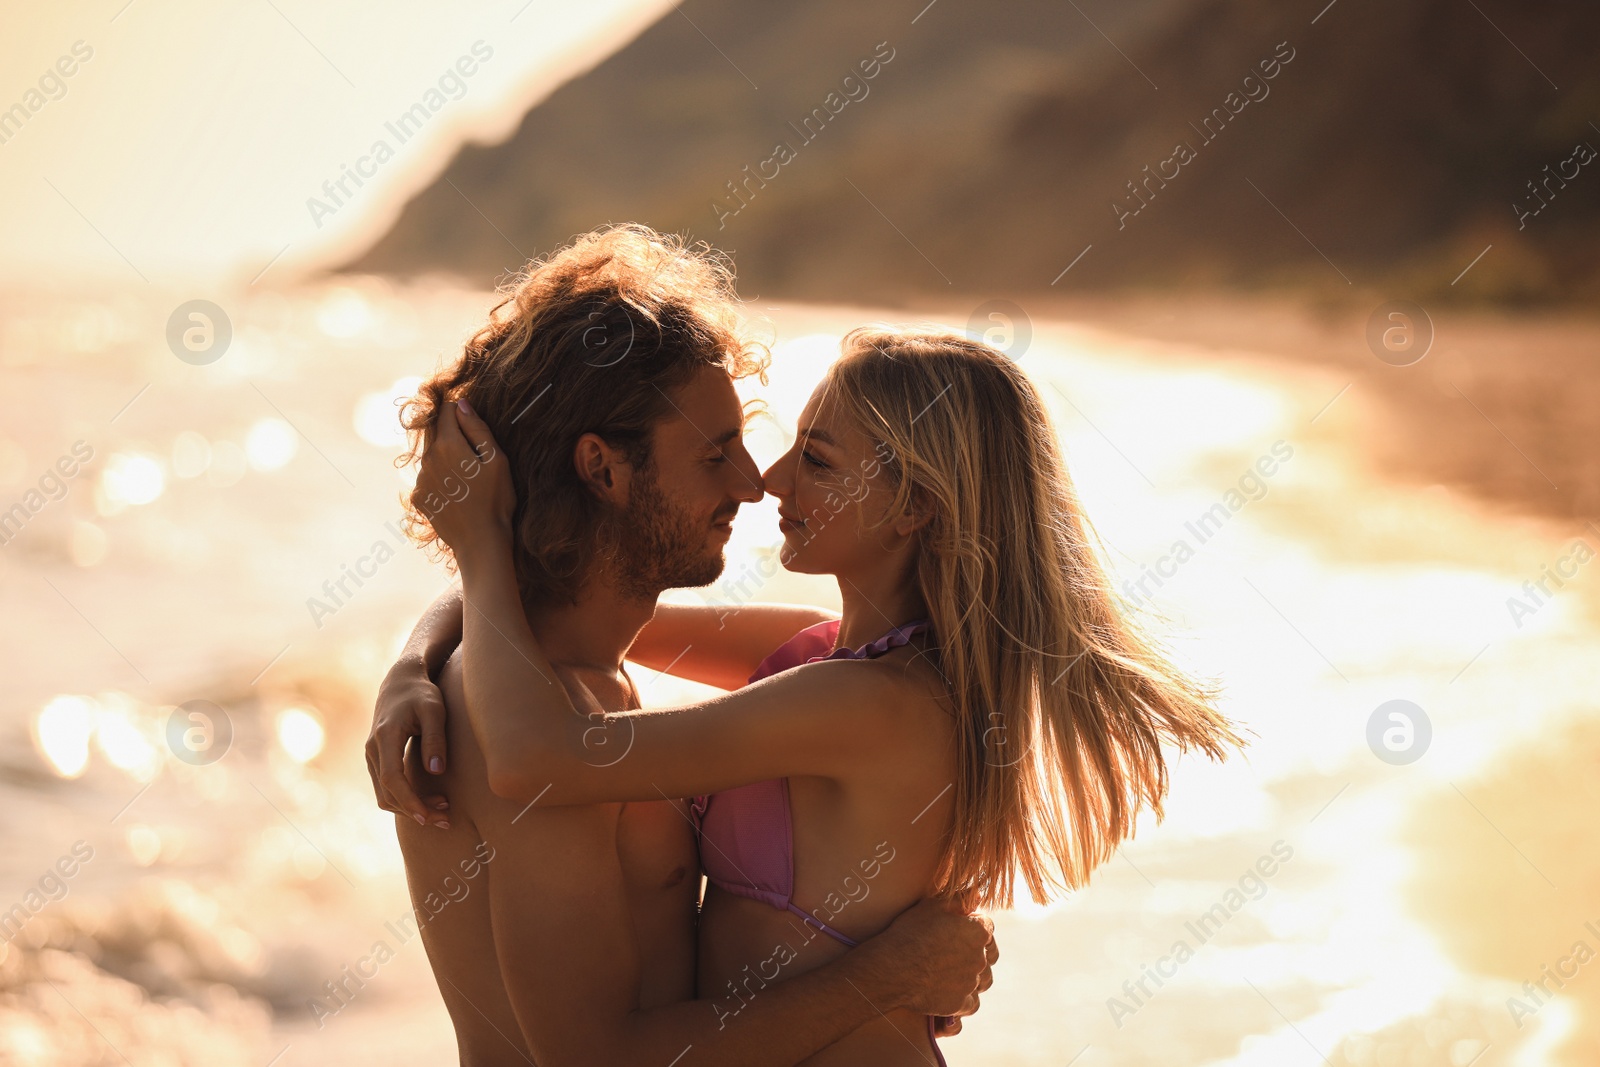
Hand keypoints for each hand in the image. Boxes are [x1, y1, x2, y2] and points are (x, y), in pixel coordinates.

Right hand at [366, 655, 451, 828]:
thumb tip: (436, 770)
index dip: (409, 801)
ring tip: (441, 811)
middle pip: (388, 793)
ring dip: (410, 808)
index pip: (392, 779)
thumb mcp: (435, 710)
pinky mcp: (377, 760)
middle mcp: (373, 749)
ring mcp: (372, 756)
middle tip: (445, 819)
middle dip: (415, 810)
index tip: (428, 816)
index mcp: (385, 737)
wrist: (401, 681)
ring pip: (384, 795)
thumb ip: (435, 739)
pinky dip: (404, 799)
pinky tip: (427, 801)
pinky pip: (386, 788)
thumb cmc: (422, 694)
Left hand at [410, 399, 515, 565]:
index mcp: (447, 445)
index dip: (460, 411)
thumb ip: (477, 429)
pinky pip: (428, 477)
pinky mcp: (418, 497)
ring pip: (431, 455)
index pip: (446, 411)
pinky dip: (440, 478)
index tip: (473, 422)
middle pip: (436, 432)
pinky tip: (458, 493)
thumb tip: (460, 403)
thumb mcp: (497, 460)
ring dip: (446, 457)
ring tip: (468, 479)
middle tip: (474, 455)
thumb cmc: (496, 501)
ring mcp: (420, 480)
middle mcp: (427, 459)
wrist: (480, 543)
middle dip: (452, 435)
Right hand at [861, 898, 996, 1019]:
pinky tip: (950, 991)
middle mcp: (981, 958)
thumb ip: (960, 899)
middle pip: (989, 955)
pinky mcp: (960, 1003)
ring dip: (974, 976)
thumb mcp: (933, 905)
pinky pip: (971, 1002)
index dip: (973, 926)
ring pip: (983, 980)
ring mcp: (971, 983)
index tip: (958, 929)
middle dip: (978, 952)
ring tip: (954, 972)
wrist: (892, 969)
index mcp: (978, 932)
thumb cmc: (911, 933)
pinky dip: (964, 998)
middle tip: (956, 952)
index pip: (987, 926)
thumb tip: (978, 894)